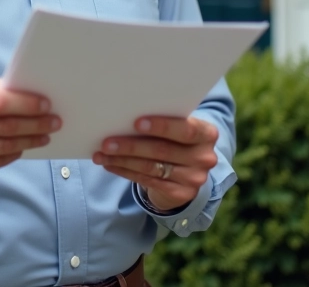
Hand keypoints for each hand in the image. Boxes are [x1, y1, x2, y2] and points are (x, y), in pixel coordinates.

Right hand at [0, 78, 59, 181]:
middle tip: (54, 121)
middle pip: (8, 126)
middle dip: (36, 124)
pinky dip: (15, 153)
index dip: (27, 105)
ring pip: (7, 146)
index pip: (0, 102)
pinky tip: (23, 145)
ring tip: (44, 134)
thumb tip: (27, 92)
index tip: (46, 105)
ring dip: (30, 140)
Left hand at [93, 116, 217, 211]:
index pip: (186, 129)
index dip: (162, 126)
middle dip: (132, 146)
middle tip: (106, 142)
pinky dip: (125, 172)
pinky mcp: (181, 194)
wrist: (186, 172)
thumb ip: (163, 122)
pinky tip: (110, 165)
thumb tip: (124, 114)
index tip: (136, 123)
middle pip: (163, 150)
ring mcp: (195, 179)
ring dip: (122, 160)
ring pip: (152, 167)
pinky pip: (148, 181)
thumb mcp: (176, 129)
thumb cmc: (174, 139)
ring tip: (102, 154)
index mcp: (207, 134)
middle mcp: (205, 157)